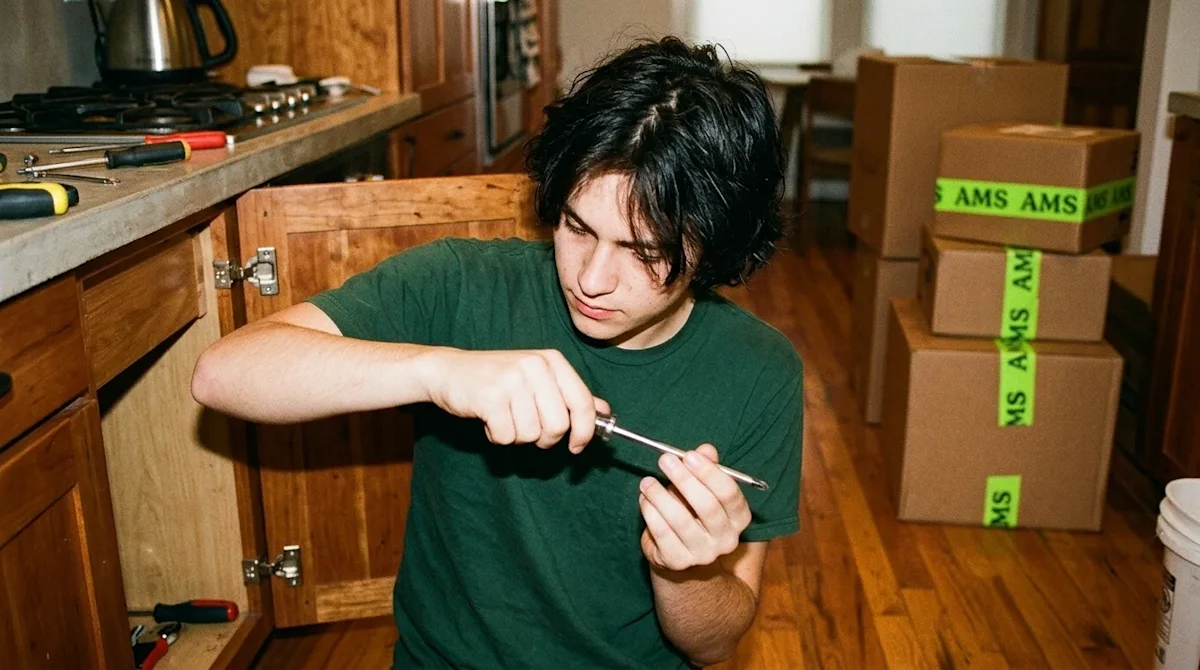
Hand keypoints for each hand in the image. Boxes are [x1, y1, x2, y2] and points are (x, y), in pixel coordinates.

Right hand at [423, 348, 608, 451]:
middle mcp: (535, 366)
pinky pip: (507, 437)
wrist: (448, 371)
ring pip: (532, 434)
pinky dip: (498, 436)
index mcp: (552, 361)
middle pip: (558, 425)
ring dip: (517, 436)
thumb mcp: (536, 379)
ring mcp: (512, 380)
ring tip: (504, 417)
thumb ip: (569, 395)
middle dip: (544, 438)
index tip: (577, 446)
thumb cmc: (495, 378)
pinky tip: (489, 420)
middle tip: (527, 430)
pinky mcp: (491, 397)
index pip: (582, 403)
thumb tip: (603, 412)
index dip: (584, 431)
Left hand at [638, 445, 751, 571]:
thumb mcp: (702, 488)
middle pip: (708, 507)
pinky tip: (644, 499)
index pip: (729, 494)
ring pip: (681, 521)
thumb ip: (706, 467)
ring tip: (647, 481)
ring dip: (660, 496)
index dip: (709, 472)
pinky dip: (650, 513)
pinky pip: (662, 534)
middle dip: (684, 480)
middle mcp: (726, 539)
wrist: (677, 551)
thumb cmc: (692, 511)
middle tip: (665, 460)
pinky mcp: (678, 561)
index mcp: (739, 518)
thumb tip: (706, 450)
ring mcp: (703, 553)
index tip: (688, 455)